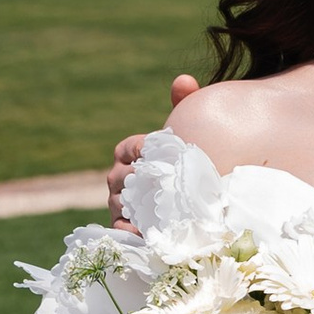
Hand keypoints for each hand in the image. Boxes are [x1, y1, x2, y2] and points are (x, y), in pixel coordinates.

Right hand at [106, 76, 200, 223]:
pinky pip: (119, 226)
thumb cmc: (187, 158)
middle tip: (153, 184)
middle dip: (134, 181)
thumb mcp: (188, 131)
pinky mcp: (126, 224)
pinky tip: (139, 233)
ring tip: (148, 210)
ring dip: (130, 206)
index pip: (126, 149)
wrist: (197, 192)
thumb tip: (184, 81)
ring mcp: (121, 201)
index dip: (136, 150)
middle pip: (118, 177)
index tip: (153, 153)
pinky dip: (127, 230)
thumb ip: (185, 103)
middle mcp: (121, 176)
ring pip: (117, 201)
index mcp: (131, 152)